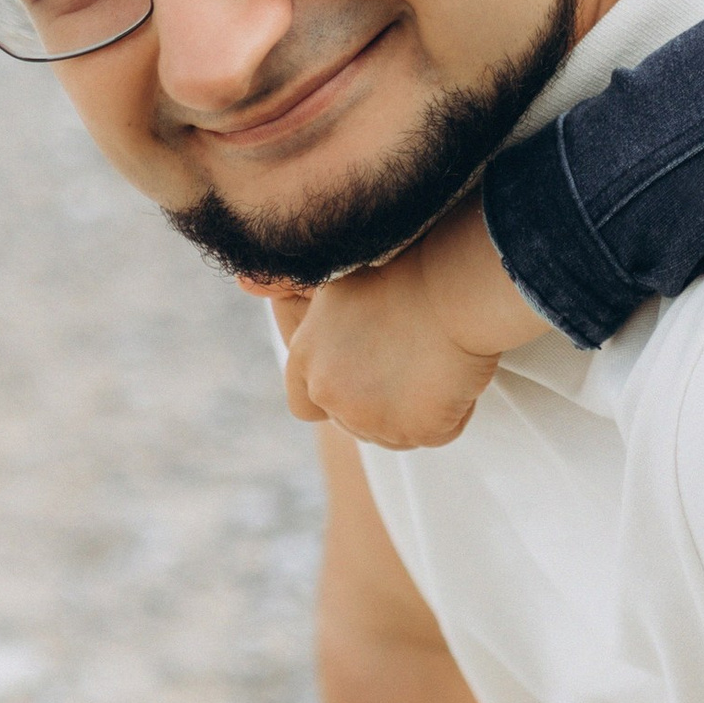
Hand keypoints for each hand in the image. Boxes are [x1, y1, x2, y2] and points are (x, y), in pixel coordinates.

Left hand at [261, 204, 548, 449]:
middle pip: (352, 423)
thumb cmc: (401, 268)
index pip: (304, 403)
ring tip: (435, 365)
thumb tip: (245, 282)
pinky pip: (438, 432)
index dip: (335, 395)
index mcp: (306, 359)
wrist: (452, 283)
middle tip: (412, 367)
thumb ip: (294, 291)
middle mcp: (330, 394)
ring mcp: (372, 419)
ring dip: (413, 413)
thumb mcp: (336, 281)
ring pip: (395, 433)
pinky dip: (451, 412)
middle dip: (377, 406)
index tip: (364, 378)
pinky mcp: (418, 433)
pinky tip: (458, 375)